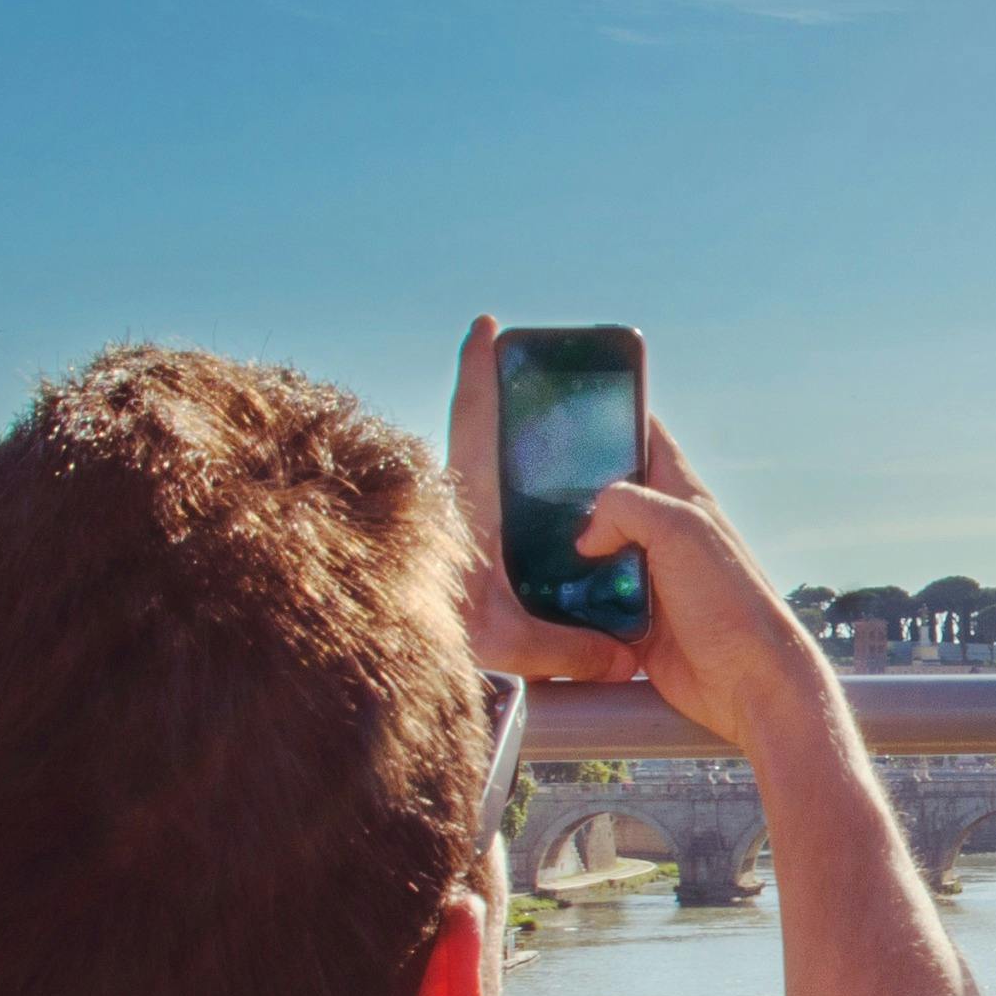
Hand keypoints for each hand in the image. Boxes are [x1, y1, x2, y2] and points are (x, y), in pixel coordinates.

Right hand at [443, 317, 828, 753]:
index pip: (646, 437)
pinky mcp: (635, 621)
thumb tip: (584, 531)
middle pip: (606, 496)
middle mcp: (664, 532)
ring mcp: (648, 577)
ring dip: (562, 551)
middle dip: (567, 490)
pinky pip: (591, 603)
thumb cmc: (729, 600)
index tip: (569, 402)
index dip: (612, 415)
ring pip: (592, 551)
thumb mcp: (680, 529)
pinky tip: (538, 596)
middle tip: (520, 480)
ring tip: (516, 539)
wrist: (747, 682)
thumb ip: (627, 506)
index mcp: (682, 497)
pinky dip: (568, 601)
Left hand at [448, 316, 640, 683]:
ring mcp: (438, 527)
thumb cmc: (435, 648)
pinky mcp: (435, 554)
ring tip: (537, 442)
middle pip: (473, 436)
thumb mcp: (510, 645)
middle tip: (527, 374)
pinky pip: (470, 510)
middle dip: (496, 402)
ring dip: (497, 455)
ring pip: (470, 475)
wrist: (375, 671)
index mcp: (463, 504)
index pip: (471, 419)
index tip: (485, 325)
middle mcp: (447, 506)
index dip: (479, 368)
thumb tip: (621, 659)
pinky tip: (524, 520)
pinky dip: (496, 500)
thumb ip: (568, 647)